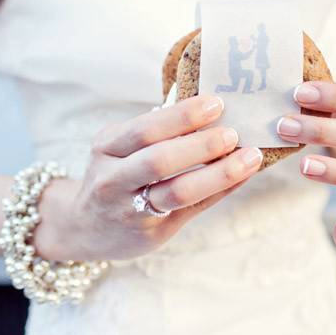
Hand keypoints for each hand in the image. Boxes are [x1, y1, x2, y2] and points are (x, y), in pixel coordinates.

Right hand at [33, 94, 262, 260]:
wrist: (85, 228)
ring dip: (219, 173)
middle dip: (200, 145)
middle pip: (159, 161)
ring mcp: (131, 209)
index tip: (216, 103)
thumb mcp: (118, 147)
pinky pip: (192, 209)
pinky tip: (244, 176)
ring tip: (250, 157)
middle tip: (233, 133)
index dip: (182, 116)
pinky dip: (221, 190)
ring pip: (177, 191)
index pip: (144, 129)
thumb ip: (154, 132)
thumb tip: (210, 107)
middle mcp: (113, 179)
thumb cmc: (115, 175)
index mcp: (107, 147)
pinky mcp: (152, 232)